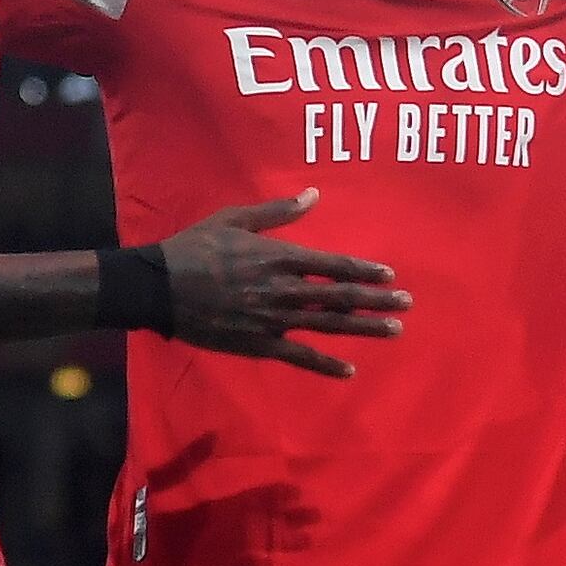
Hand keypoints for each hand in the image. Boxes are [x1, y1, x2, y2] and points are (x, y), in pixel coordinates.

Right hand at [158, 190, 411, 377]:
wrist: (158, 287)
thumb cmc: (195, 247)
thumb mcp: (235, 219)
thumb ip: (277, 211)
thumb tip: (314, 195)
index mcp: (279, 257)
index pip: (333, 265)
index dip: (365, 271)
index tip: (390, 275)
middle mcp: (283, 289)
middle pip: (340, 297)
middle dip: (377, 301)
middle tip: (407, 304)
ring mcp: (273, 320)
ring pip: (328, 325)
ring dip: (363, 329)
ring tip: (394, 331)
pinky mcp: (258, 344)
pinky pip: (298, 357)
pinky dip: (325, 365)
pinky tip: (349, 371)